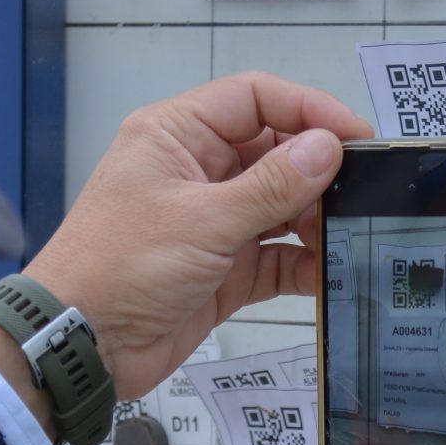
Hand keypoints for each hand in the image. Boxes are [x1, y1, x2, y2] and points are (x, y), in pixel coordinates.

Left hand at [24, 72, 369, 398]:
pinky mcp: (225, 269)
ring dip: (316, 218)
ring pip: (282, 205)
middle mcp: (198, 170)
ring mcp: (213, 221)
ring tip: (349, 232)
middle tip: (364, 190)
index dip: (310, 109)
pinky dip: (304, 263)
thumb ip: (271, 186)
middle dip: (319, 170)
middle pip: (276, 150)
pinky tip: (330, 271)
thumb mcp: (202, 221)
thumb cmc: (119, 268)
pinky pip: (277, 256)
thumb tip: (328, 148)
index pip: (256, 98)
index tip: (357, 136)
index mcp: (178, 135)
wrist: (81, 345)